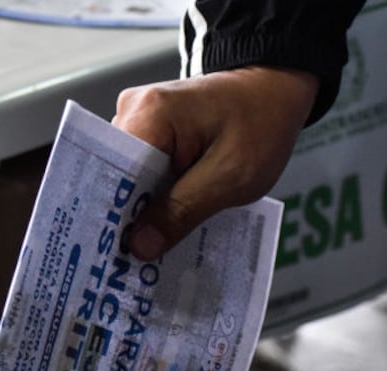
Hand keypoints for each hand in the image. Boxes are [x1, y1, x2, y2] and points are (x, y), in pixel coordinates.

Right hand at [112, 65, 318, 259]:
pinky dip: (153, 197)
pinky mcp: (149, 130)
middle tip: (134, 263)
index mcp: (149, 114)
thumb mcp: (229, 177)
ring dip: (140, 210)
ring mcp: (139, 119)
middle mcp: (133, 110)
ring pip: (127, 178)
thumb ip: (182, 211)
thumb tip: (139, 246)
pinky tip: (162, 222)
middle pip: (114, 177)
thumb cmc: (261, 124)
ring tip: (149, 248)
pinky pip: (141, 171)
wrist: (275, 90)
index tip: (114, 256)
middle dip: (126, 218)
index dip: (112, 215)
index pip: (111, 172)